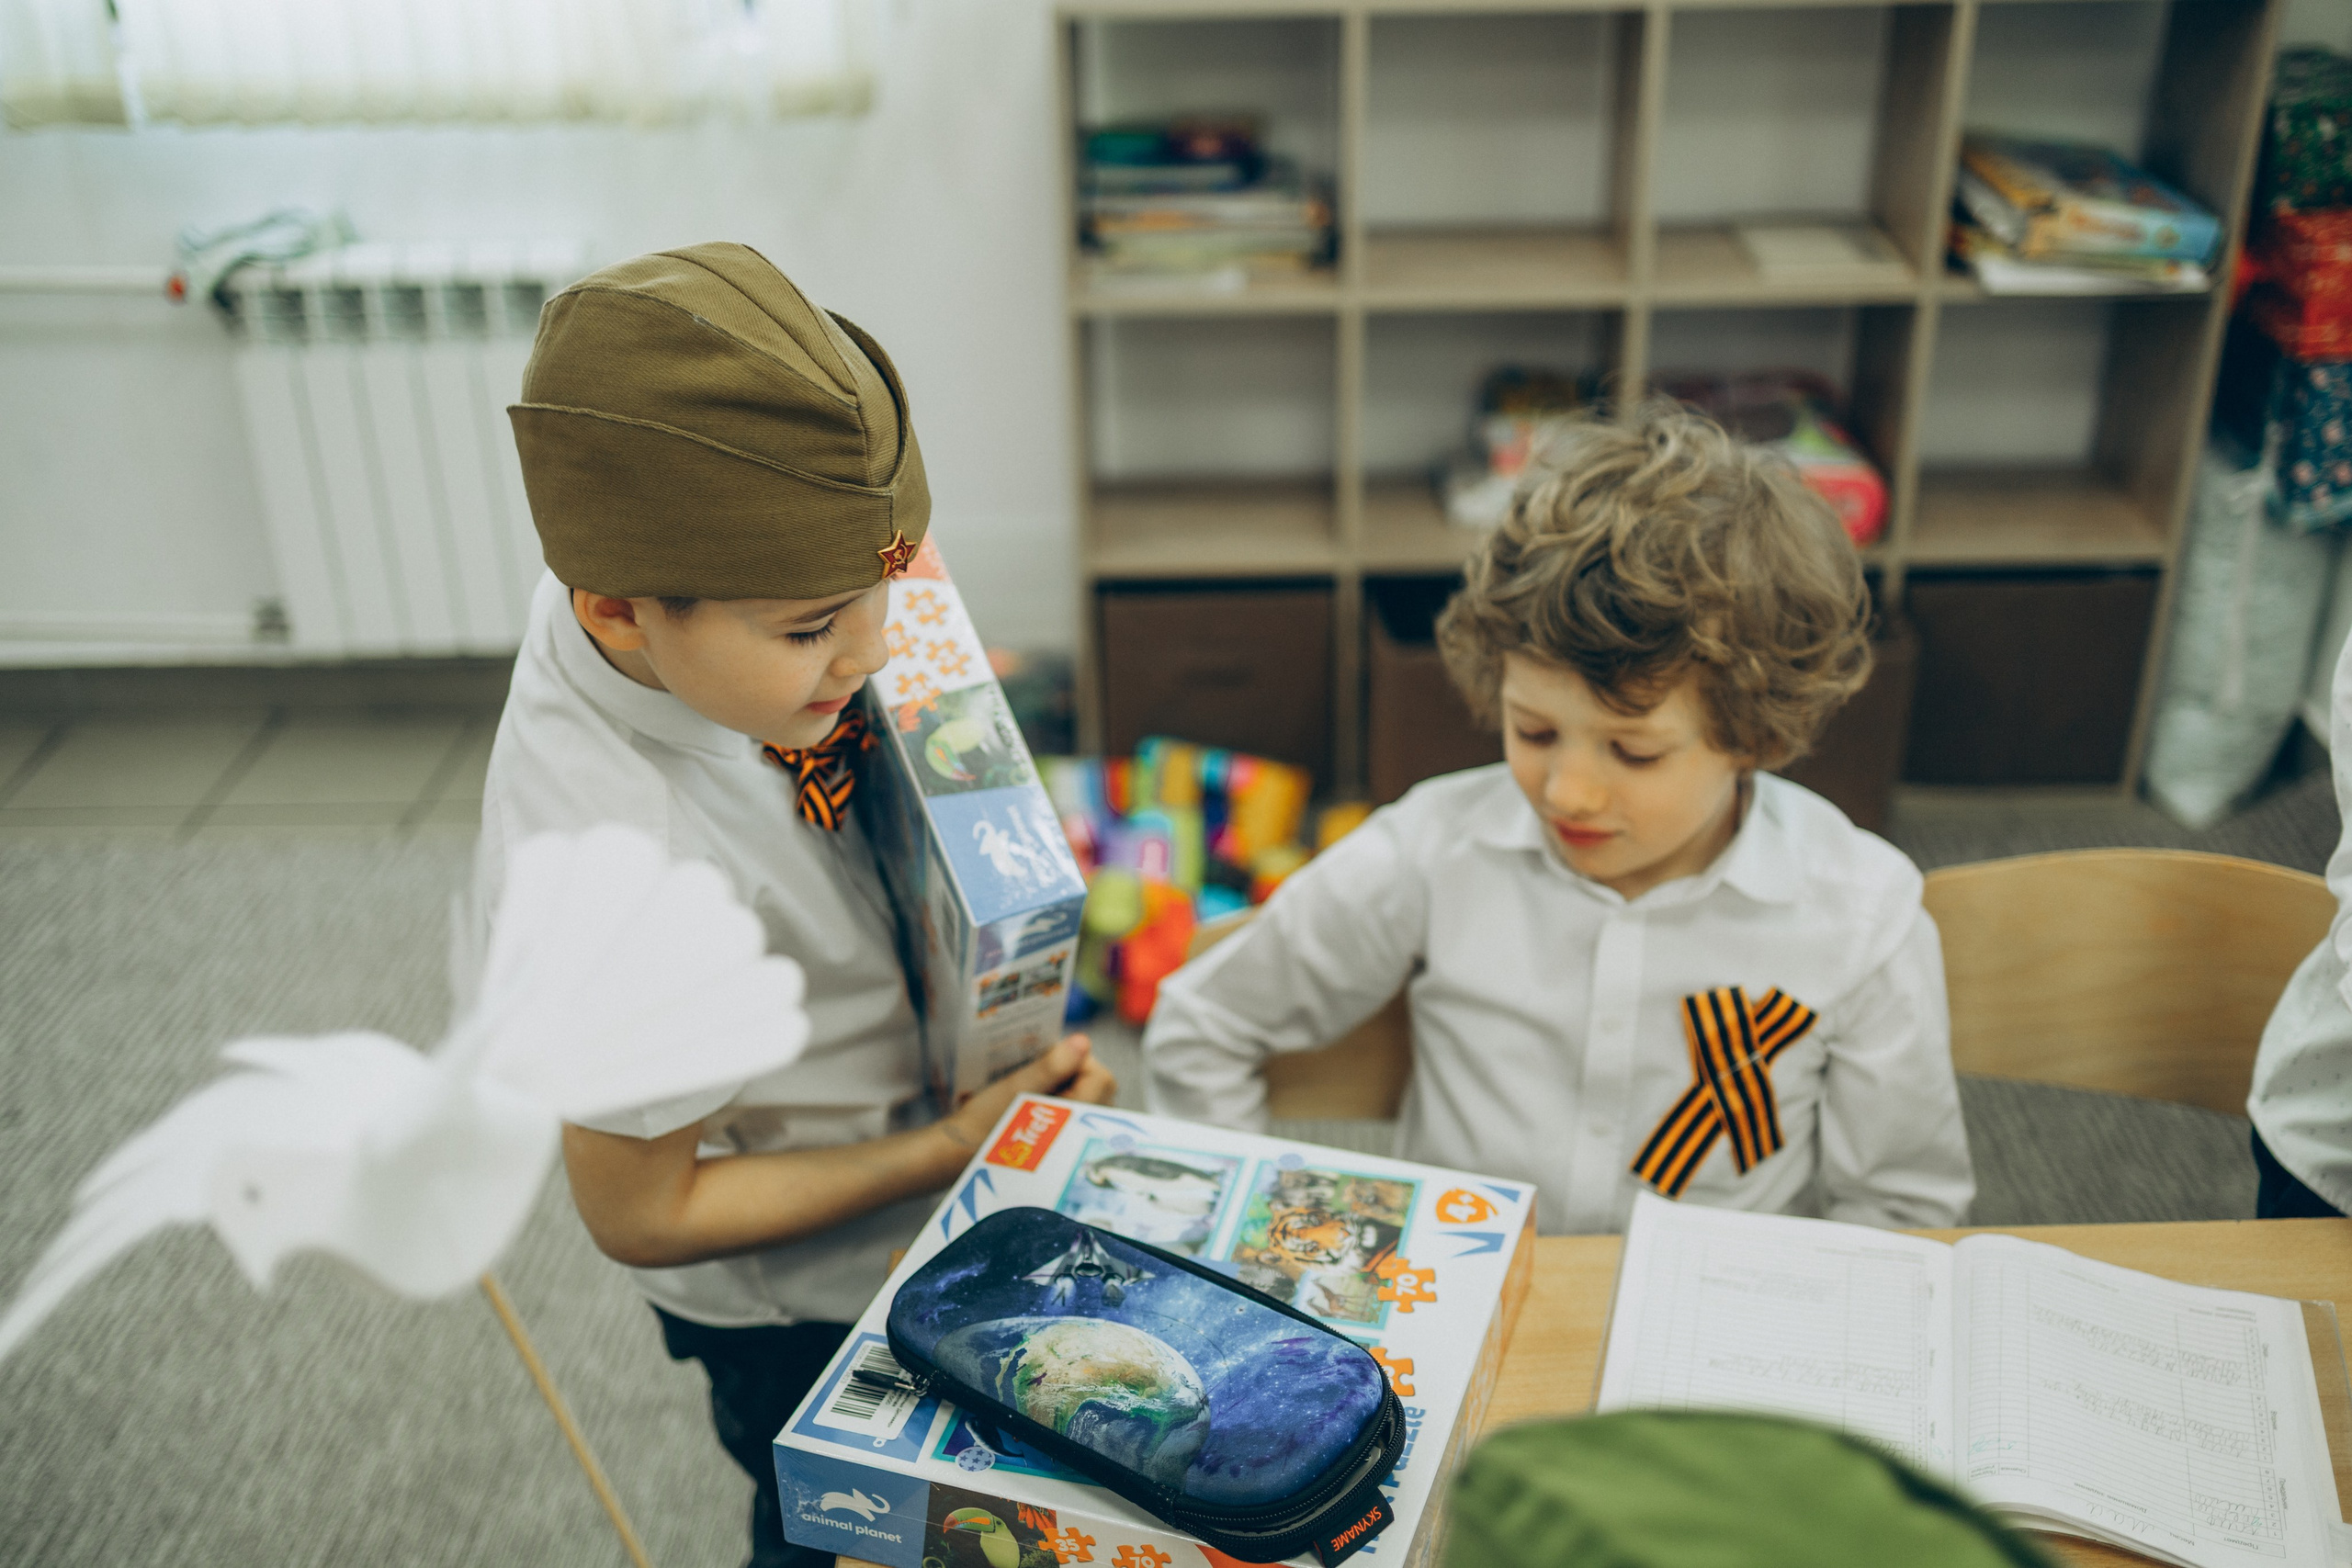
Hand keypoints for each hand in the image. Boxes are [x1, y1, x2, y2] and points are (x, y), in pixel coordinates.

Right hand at [940, 1034, 1117, 1150]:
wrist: (956, 1158)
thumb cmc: (984, 1122)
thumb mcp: (1016, 1087)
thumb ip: (1053, 1066)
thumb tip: (1083, 1041)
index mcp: (1076, 1119)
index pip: (1101, 1077)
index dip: (1079, 1060)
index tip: (1050, 1057)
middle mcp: (1082, 1136)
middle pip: (1098, 1091)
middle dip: (1075, 1073)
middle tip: (1040, 1072)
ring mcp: (1073, 1146)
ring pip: (1087, 1104)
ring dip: (1068, 1089)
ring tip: (1035, 1088)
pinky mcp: (1061, 1150)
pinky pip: (1075, 1119)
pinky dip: (1062, 1105)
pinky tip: (1035, 1104)